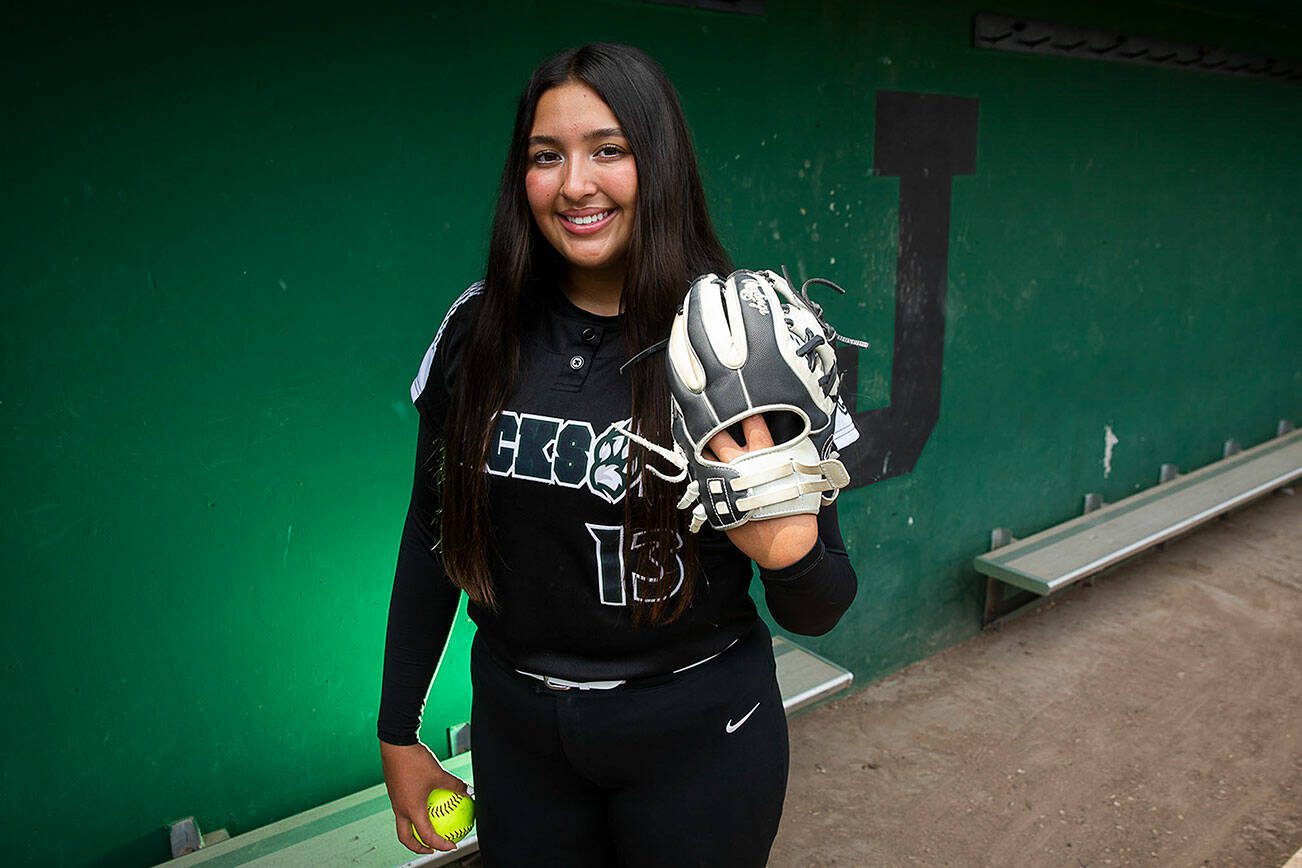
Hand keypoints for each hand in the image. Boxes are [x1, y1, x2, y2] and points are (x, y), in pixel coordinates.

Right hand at [379, 740, 470, 853]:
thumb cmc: (416, 761)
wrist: (395, 745)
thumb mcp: (440, 774)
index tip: (451, 845)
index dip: (440, 844)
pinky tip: (425, 804)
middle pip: (406, 838)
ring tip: (428, 829)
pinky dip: (413, 814)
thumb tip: (469, 791)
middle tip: (432, 848)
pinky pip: (403, 809)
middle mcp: (400, 809)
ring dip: (414, 831)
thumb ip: (455, 785)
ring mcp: (395, 801)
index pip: (426, 836)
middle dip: (418, 847)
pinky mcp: (394, 792)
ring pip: (403, 824)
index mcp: (412, 809)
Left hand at [705, 415, 817, 569]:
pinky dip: (698, 474)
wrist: (785, 547)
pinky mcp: (715, 503)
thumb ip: (793, 455)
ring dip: (701, 448)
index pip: (752, 423)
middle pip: (717, 435)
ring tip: (698, 439)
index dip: (745, 411)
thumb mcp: (804, 476)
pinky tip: (698, 468)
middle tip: (709, 414)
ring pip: (703, 458)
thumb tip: (796, 439)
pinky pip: (700, 483)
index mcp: (763, 456)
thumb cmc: (798, 512)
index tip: (737, 401)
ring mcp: (724, 485)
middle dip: (713, 424)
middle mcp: (739, 467)